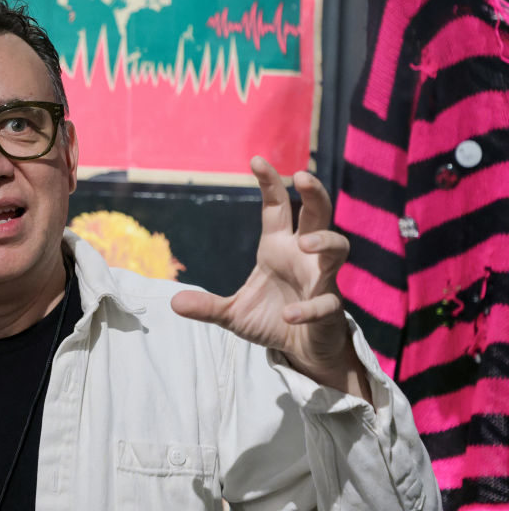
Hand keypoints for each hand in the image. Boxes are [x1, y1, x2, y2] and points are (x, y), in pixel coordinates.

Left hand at [170, 157, 365, 395]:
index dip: (270, 183)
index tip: (256, 159)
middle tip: (302, 176)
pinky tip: (289, 314)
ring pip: (338, 248)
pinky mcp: (330, 310)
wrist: (302, 351)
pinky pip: (325, 303)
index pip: (277, 208)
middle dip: (314, 194)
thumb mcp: (233, 314)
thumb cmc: (272, 319)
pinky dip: (308, 308)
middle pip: (318, 215)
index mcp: (278, 248)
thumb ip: (207, 306)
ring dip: (325, 241)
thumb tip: (173, 303)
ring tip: (306, 242)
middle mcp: (303, 257)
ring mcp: (321, 281)